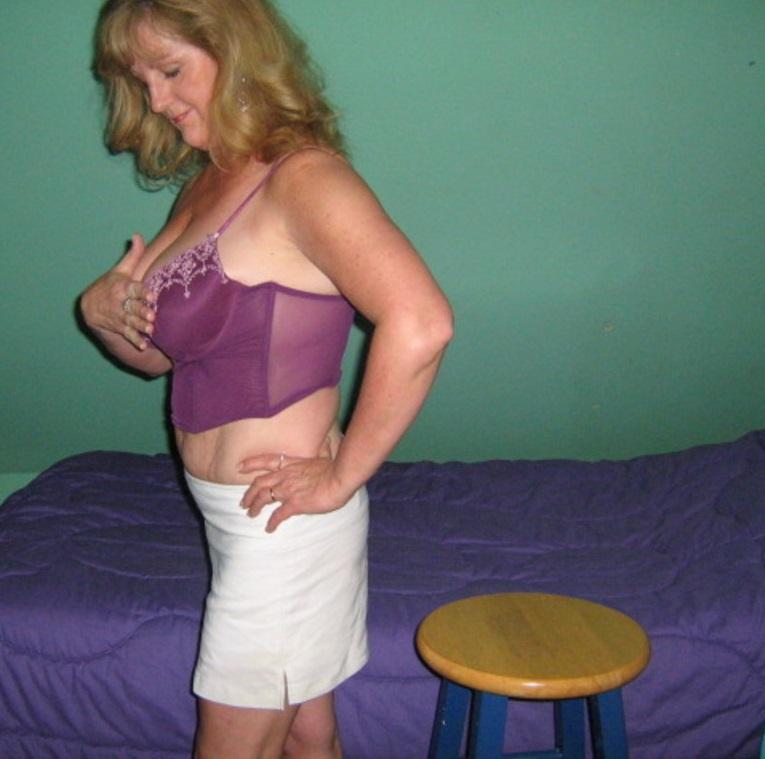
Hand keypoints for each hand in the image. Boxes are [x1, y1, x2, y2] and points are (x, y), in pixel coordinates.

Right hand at [80, 234, 156, 349]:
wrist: (89, 306)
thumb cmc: (111, 285)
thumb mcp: (121, 270)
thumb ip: (133, 255)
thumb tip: (138, 235)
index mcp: (122, 286)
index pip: (133, 288)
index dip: (141, 292)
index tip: (151, 295)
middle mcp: (120, 302)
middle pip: (132, 307)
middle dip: (141, 311)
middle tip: (152, 316)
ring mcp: (119, 316)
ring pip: (131, 322)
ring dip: (140, 326)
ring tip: (151, 330)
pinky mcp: (119, 327)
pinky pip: (127, 334)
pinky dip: (134, 340)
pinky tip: (142, 345)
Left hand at [238, 441, 349, 532]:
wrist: (340, 477)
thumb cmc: (336, 467)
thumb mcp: (323, 457)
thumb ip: (317, 457)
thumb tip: (321, 453)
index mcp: (292, 463)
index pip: (267, 461)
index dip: (251, 463)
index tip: (239, 467)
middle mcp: (286, 475)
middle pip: (259, 482)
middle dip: (249, 492)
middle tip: (243, 502)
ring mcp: (289, 490)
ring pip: (263, 497)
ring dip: (254, 506)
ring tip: (250, 514)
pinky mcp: (295, 504)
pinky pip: (278, 515)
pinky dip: (271, 522)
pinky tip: (269, 528)